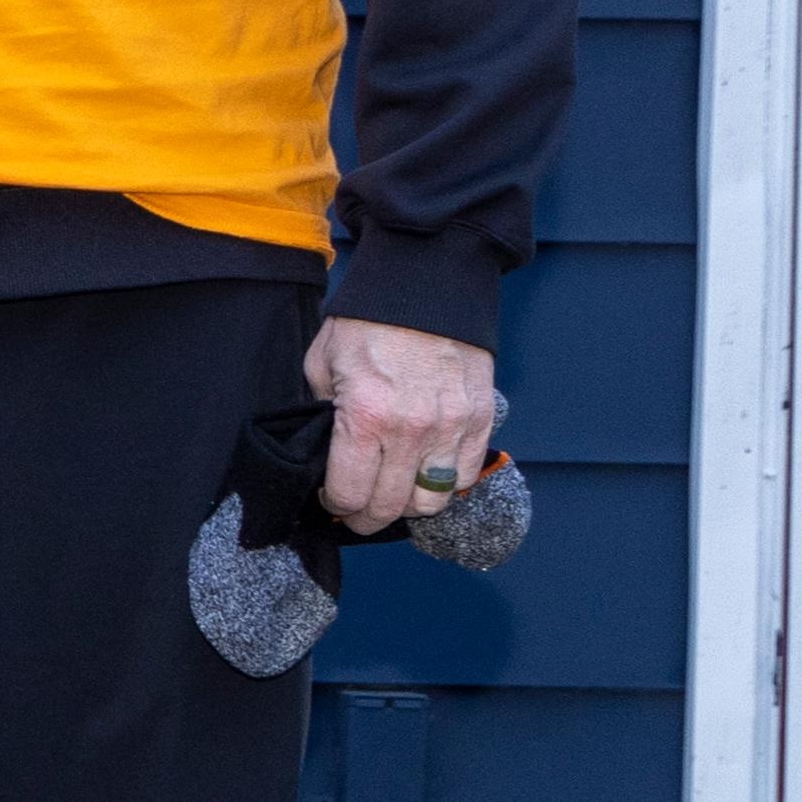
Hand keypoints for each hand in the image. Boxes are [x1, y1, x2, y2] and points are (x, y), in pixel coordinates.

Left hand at [305, 316, 496, 534]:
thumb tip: (326, 451)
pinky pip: (463, 476)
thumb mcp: (322, 364)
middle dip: (367, 516)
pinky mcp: (479, 421)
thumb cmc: (368, 322)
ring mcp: (450, 429)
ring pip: (432, 501)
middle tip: (357, 510)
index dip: (336, 504)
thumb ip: (323, 412)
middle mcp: (411, 431)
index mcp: (365, 418)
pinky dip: (444, 484)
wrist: (425, 285)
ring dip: (408, 504)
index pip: (350, 492)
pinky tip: (424, 472)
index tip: (331, 500)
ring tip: (392, 491)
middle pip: (390, 506)